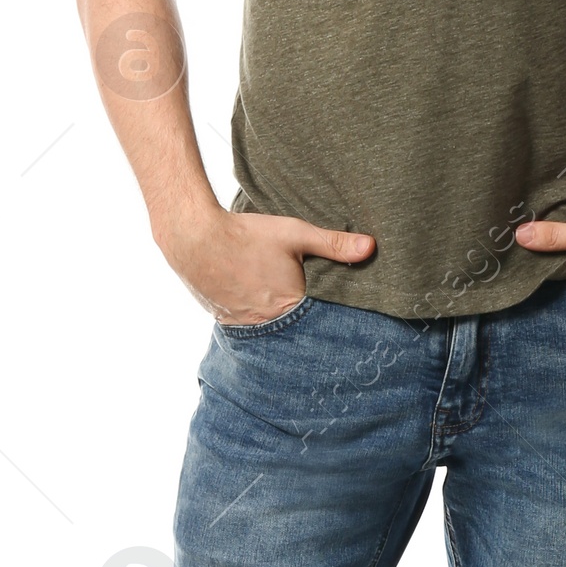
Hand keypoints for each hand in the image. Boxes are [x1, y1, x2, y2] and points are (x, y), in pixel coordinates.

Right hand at [160, 206, 373, 325]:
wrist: (194, 239)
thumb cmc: (247, 235)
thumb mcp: (295, 234)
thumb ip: (333, 243)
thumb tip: (371, 247)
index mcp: (291, 306)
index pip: (323, 323)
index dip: (333, 321)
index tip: (345, 324)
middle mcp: (269, 324)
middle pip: (298, 332)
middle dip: (309, 326)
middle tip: (318, 324)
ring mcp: (245, 326)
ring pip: (274, 333)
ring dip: (283, 327)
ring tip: (290, 317)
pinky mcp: (227, 323)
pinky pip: (251, 330)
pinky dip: (260, 322)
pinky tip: (262, 309)